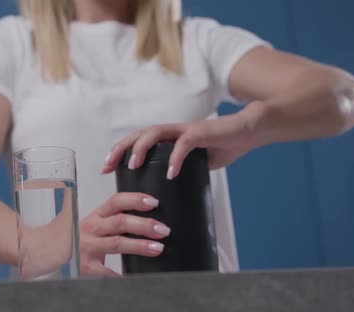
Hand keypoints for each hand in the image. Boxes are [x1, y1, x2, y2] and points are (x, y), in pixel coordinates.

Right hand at [79, 193, 170, 276]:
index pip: (116, 201)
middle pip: (120, 222)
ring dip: (140, 245)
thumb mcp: (94, 225)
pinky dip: (123, 274)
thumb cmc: (80, 239)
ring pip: (117, 243)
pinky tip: (138, 276)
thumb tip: (148, 220)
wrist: (52, 253)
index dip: (135, 200)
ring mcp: (88, 247)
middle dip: (144, 225)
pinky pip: (108, 271)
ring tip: (158, 248)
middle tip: (164, 230)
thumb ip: (114, 220)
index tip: (154, 202)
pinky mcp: (87, 266)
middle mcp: (91, 228)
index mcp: (96, 216)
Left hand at [102, 111, 258, 177]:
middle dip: (120, 149)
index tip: (105, 169)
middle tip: (106, 167)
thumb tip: (168, 194)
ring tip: (133, 165)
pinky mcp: (201, 133)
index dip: (119, 152)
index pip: (137, 142)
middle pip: (138, 135)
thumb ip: (182, 172)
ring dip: (140, 148)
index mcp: (168, 139)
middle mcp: (172, 131)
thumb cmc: (222, 146)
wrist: (247, 131)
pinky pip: (184, 144)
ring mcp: (185, 130)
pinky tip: (170, 173)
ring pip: (155, 133)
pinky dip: (175, 159)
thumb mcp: (196, 164)